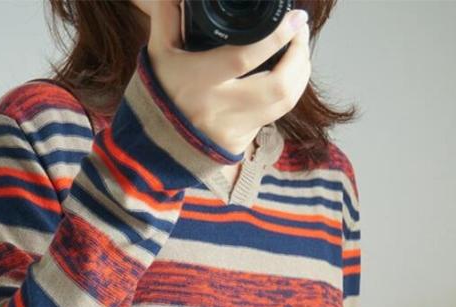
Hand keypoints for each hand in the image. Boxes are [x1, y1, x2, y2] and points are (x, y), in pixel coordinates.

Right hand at [146, 1, 311, 155]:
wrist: (155, 142)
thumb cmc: (160, 90)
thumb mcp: (159, 50)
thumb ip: (168, 14)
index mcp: (199, 81)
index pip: (245, 58)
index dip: (276, 37)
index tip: (295, 18)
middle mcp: (220, 109)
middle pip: (279, 86)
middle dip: (299, 56)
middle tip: (299, 31)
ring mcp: (234, 130)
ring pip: (285, 103)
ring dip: (300, 75)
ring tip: (299, 51)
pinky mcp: (241, 144)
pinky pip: (274, 116)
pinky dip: (284, 94)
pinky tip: (286, 77)